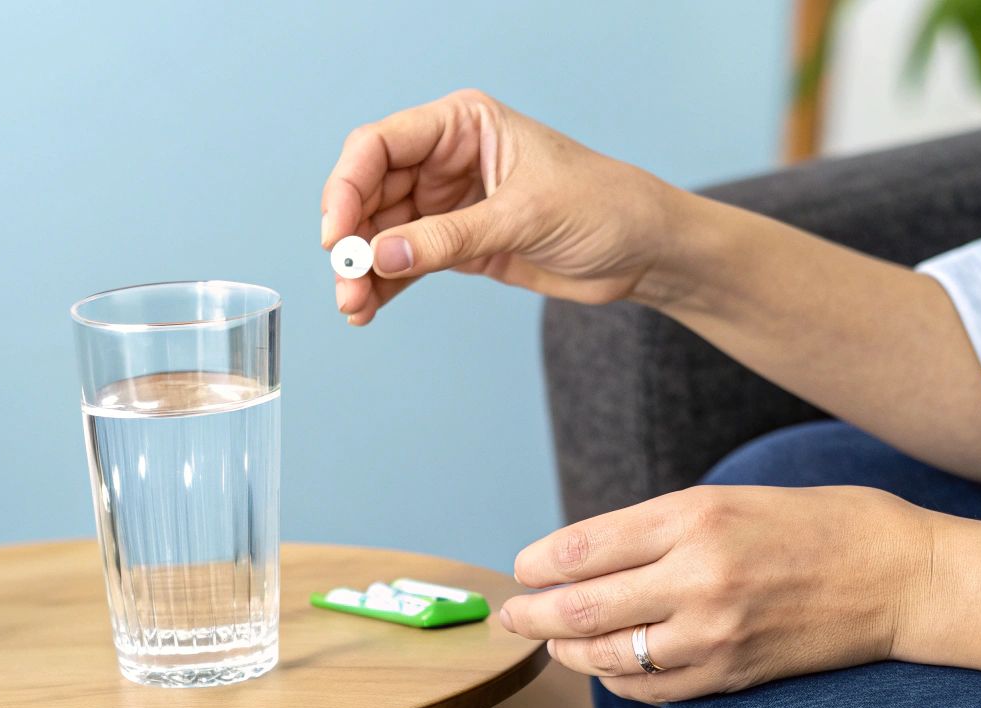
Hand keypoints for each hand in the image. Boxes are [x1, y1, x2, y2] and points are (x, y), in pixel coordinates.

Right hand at [320, 89, 677, 324]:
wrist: (644, 251)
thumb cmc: (601, 206)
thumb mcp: (523, 217)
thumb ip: (450, 237)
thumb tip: (381, 257)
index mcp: (462, 124)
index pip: (381, 145)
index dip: (347, 186)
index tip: (336, 235)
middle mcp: (446, 159)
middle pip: (371, 192)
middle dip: (352, 237)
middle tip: (345, 282)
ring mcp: (448, 204)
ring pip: (382, 233)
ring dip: (362, 269)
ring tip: (353, 306)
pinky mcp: (457, 245)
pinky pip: (405, 263)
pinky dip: (384, 286)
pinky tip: (367, 310)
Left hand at [497, 485, 933, 703]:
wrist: (899, 576)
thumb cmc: (815, 524)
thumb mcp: (727, 499)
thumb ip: (655, 528)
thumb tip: (580, 558)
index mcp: (693, 516)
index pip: (582, 549)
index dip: (537, 565)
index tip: (522, 569)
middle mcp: (699, 575)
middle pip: (580, 609)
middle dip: (531, 615)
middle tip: (511, 615)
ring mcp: (714, 632)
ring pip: (608, 657)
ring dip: (566, 652)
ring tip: (550, 642)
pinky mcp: (731, 674)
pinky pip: (649, 688)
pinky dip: (615, 679)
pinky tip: (606, 666)